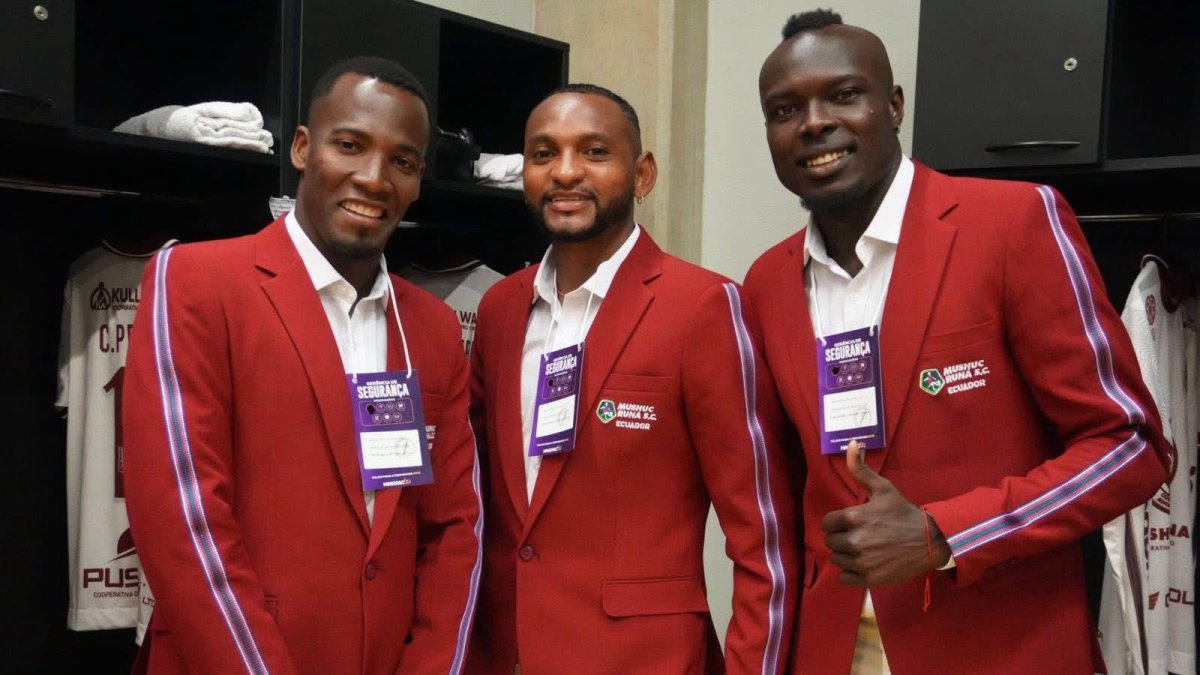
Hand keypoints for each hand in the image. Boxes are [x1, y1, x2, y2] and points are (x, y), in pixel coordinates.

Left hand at [820, 441, 951, 586]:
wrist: (930, 540)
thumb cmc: (904, 513)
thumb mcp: (883, 488)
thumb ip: (860, 469)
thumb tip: (850, 443)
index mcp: (853, 517)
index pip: (826, 523)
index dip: (836, 522)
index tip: (849, 523)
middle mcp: (854, 541)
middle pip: (830, 542)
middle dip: (840, 538)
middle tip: (858, 535)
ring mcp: (861, 562)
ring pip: (836, 560)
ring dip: (845, 555)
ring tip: (861, 549)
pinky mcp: (869, 578)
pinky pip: (844, 578)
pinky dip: (850, 573)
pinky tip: (863, 563)